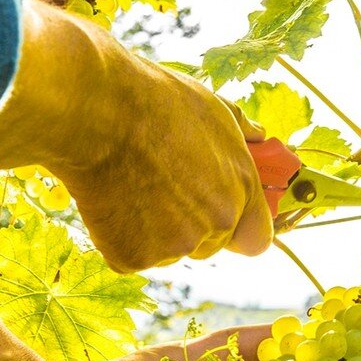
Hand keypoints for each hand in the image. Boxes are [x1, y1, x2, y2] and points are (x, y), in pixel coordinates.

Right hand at [0, 0, 272, 271]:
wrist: (98, 111)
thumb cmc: (156, 102)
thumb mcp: (213, 109)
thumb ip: (244, 135)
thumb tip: (262, 136)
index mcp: (239, 193)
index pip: (256, 241)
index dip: (239, 230)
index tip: (224, 220)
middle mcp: (213, 226)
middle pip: (208, 246)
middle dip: (191, 226)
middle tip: (161, 188)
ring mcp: (172, 247)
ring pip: (168, 251)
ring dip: (154, 231)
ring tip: (132, 185)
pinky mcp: (132, 258)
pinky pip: (131, 255)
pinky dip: (120, 236)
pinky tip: (111, 199)